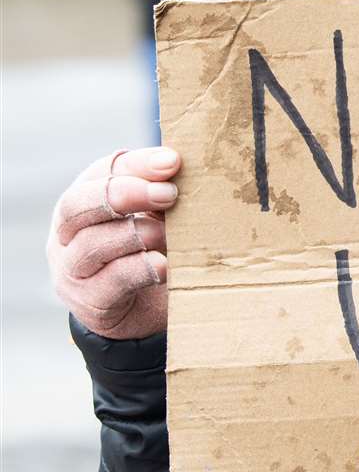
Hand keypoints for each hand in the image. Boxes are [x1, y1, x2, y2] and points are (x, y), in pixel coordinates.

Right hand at [47, 147, 180, 339]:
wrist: (144, 310)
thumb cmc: (152, 249)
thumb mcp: (156, 214)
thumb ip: (160, 191)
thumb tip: (178, 164)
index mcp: (84, 200)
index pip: (100, 172)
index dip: (136, 165)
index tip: (173, 162)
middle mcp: (67, 233)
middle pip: (76, 204)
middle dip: (124, 194)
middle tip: (169, 194)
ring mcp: (72, 270)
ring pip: (91, 244)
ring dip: (138, 234)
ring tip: (170, 234)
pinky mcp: (90, 303)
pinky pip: (111, 281)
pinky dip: (141, 269)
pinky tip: (165, 264)